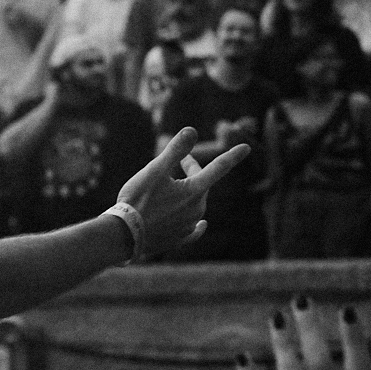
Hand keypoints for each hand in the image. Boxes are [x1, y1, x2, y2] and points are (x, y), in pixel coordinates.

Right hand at [117, 128, 249, 258]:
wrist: (123, 236)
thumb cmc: (138, 200)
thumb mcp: (154, 171)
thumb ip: (175, 151)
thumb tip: (192, 130)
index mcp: (194, 191)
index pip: (219, 168)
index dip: (232, 156)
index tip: (246, 147)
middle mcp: (197, 209)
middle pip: (201, 184)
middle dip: (191, 171)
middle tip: (176, 161)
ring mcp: (189, 225)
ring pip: (194, 203)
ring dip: (185, 192)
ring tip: (168, 188)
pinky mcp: (180, 239)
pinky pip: (194, 228)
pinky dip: (197, 222)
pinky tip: (201, 225)